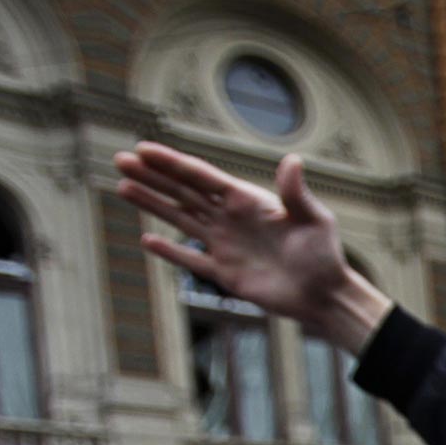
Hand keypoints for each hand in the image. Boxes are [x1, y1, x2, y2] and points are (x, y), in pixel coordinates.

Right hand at [113, 143, 391, 352]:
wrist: (325, 294)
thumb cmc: (324, 254)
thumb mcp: (314, 219)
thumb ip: (296, 192)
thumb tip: (292, 160)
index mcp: (247, 200)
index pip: (202, 177)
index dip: (172, 163)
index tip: (143, 149)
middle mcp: (231, 219)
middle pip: (184, 192)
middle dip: (152, 177)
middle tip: (119, 160)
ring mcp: (226, 245)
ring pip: (181, 220)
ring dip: (153, 205)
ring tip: (123, 187)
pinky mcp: (225, 273)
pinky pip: (192, 260)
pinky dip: (171, 251)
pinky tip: (147, 240)